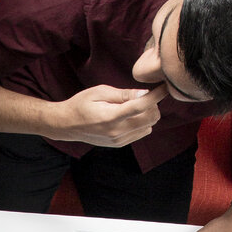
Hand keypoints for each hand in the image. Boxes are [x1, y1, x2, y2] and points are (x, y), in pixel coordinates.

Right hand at [48, 84, 167, 147]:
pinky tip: (130, 115)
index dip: (157, 95)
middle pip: (151, 118)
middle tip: (144, 95)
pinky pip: (141, 133)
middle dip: (153, 105)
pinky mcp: (119, 144)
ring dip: (148, 115)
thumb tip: (144, 93)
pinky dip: (142, 123)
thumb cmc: (81, 104)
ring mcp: (119, 140)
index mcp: (112, 117)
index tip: (165, 86)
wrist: (66, 125)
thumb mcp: (100, 92)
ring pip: (149, 126)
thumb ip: (123, 94)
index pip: (142, 106)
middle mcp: (117, 132)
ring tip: (135, 105)